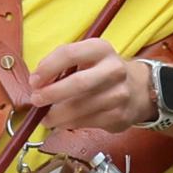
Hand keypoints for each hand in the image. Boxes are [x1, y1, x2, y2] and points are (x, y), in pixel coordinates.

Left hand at [5, 36, 162, 157]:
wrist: (138, 89)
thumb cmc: (101, 71)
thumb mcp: (86, 58)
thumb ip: (62, 65)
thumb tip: (37, 84)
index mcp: (100, 49)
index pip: (69, 53)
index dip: (47, 68)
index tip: (34, 81)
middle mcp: (113, 69)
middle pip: (78, 83)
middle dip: (52, 94)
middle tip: (36, 100)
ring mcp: (119, 94)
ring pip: (81, 108)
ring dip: (57, 115)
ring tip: (45, 117)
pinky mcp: (119, 116)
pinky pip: (87, 122)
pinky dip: (69, 124)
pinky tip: (62, 122)